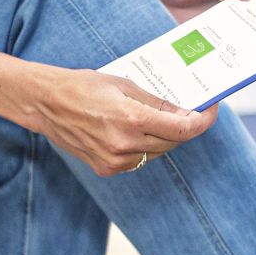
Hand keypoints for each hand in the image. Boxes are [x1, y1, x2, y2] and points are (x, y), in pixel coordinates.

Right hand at [33, 69, 217, 174]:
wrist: (45, 103)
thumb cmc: (83, 86)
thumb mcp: (124, 85)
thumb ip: (157, 102)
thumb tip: (184, 111)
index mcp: (132, 119)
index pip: (183, 129)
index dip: (202, 121)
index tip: (211, 111)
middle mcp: (125, 145)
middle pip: (173, 142)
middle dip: (184, 127)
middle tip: (188, 110)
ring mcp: (115, 161)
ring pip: (157, 153)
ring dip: (164, 138)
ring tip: (160, 119)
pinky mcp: (106, 169)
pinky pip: (138, 160)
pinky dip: (144, 147)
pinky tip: (136, 131)